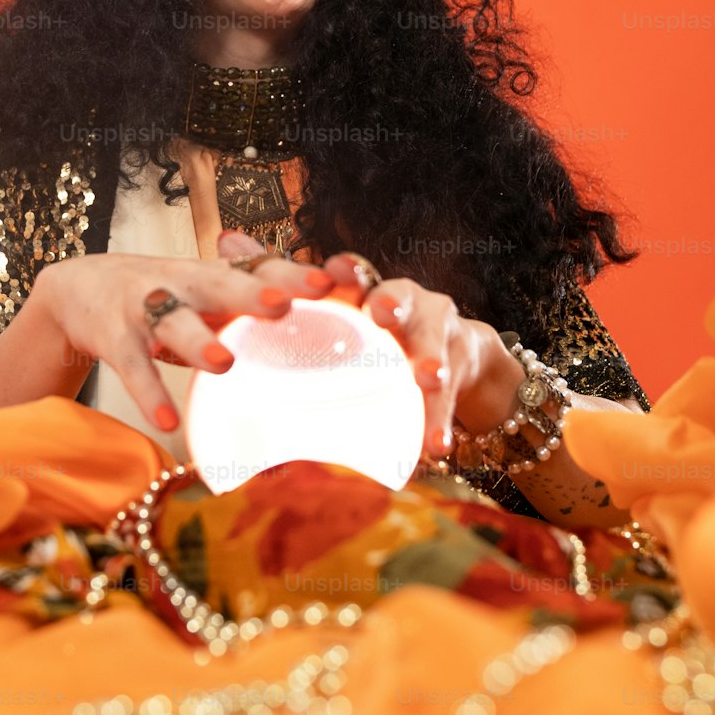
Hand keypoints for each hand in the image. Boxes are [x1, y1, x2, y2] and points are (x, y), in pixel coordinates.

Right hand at [31, 241, 334, 435]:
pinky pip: (133, 368)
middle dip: (251, 294)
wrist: (80, 287)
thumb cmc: (165, 296)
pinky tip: (167, 421)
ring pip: (175, 324)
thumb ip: (253, 309)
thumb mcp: (208, 294)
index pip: (259, 269)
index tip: (328, 284)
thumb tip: (325, 336)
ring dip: (199, 341)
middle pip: (221, 285)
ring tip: (225, 363)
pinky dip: (149, 395)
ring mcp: (146, 308)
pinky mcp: (115, 337)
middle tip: (282, 305)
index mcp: (215, 275)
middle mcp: (184, 284)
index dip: (292, 275)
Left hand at [322, 252, 524, 454]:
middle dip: (390, 303)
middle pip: (397, 297)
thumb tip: (255, 406)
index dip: (345, 271)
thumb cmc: (385, 347)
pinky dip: (440, 418)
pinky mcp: (460, 358)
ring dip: (430, 357)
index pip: (354, 276)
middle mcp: (404, 302)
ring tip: (429, 378)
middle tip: (383, 314)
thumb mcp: (357, 340)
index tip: (334, 271)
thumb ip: (320, 356)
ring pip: (431, 340)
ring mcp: (437, 326)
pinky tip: (437, 442)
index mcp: (367, 295)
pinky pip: (449, 393)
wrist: (458, 352)